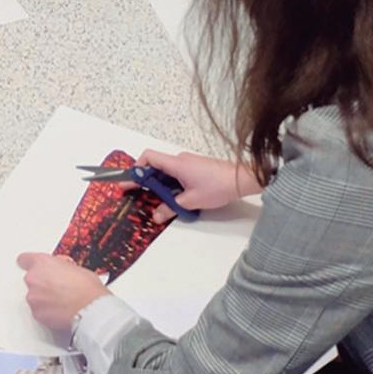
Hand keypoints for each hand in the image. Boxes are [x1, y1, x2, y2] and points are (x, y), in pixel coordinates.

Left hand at [15, 252, 107, 329]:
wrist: (91, 310)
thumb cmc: (87, 289)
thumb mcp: (76, 268)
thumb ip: (62, 267)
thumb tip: (62, 270)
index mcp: (42, 263)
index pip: (24, 259)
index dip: (29, 263)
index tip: (29, 265)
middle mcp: (33, 279)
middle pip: (31, 279)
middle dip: (42, 283)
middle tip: (58, 288)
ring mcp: (33, 297)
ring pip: (34, 296)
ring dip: (44, 298)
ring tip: (62, 301)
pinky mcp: (36, 313)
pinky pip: (38, 311)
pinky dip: (46, 311)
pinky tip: (60, 311)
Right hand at [127, 149, 261, 224]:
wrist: (242, 179)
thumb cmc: (217, 186)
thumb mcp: (191, 201)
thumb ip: (170, 208)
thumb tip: (156, 216)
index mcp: (175, 163)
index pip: (148, 157)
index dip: (136, 168)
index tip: (130, 182)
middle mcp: (180, 159)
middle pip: (154, 165)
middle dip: (143, 179)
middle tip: (133, 192)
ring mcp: (188, 162)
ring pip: (165, 170)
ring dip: (158, 183)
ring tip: (154, 199)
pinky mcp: (195, 167)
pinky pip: (175, 172)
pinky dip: (169, 182)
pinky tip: (172, 196)